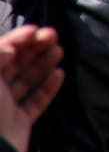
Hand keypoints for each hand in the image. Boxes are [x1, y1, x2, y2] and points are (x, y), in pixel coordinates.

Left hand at [0, 25, 62, 151]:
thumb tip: (11, 47)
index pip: (1, 53)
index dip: (17, 39)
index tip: (36, 30)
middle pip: (15, 65)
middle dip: (34, 49)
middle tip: (53, 36)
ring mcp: (5, 107)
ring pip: (27, 80)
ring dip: (43, 64)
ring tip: (59, 51)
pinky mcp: (20, 122)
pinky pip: (36, 101)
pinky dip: (48, 88)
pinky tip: (59, 75)